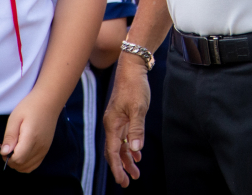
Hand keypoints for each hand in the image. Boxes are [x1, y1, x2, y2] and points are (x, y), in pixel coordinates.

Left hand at [0, 90, 60, 172]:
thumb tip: (4, 153)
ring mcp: (44, 149)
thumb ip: (10, 136)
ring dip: (18, 164)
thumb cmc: (30, 106)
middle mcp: (40, 147)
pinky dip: (26, 163)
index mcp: (31, 138)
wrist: (49, 101)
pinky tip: (22, 152)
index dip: (8, 157)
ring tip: (14, 150)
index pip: (18, 159)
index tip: (4, 148)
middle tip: (8, 148)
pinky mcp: (46, 149)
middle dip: (11, 161)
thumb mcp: (15, 118)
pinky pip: (35, 164)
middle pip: (22, 166)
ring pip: (28, 167)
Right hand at [104, 55, 150, 186]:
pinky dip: (130, 146)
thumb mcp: (139, 108)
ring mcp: (117, 120)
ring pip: (120, 144)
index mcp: (112, 123)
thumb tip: (136, 148)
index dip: (117, 168)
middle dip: (121, 167)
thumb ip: (137, 128)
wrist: (132, 68)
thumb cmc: (134, 86)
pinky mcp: (123, 115)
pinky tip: (138, 153)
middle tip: (129, 182)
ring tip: (136, 172)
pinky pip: (124, 136)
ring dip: (127, 158)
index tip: (122, 182)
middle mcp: (112, 124)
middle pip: (114, 151)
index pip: (112, 151)